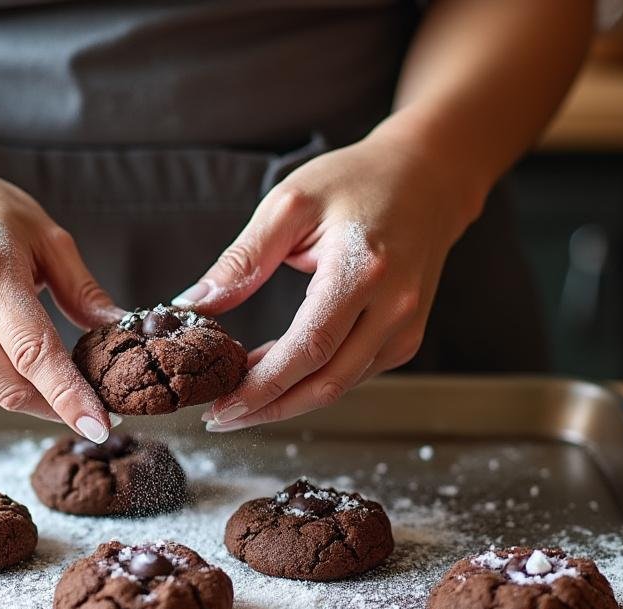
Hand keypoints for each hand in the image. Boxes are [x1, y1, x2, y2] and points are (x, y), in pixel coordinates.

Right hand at [0, 156, 122, 441]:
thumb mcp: (43, 234)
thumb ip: (83, 290)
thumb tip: (120, 332)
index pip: (35, 353)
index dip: (70, 396)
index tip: (100, 427)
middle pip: (14, 388)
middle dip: (58, 405)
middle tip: (90, 401)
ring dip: (28, 393)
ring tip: (43, 363)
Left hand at [173, 130, 485, 430]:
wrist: (427, 177)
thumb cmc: (356, 182)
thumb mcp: (289, 205)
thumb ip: (243, 258)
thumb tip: (196, 303)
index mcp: (360, 270)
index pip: (307, 349)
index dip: (261, 387)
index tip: (219, 406)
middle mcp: (392, 307)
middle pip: (326, 383)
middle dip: (267, 408)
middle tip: (219, 417)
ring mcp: (405, 327)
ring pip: (340, 386)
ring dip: (287, 399)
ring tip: (238, 393)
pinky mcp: (405, 337)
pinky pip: (353, 373)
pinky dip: (311, 381)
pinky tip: (275, 372)